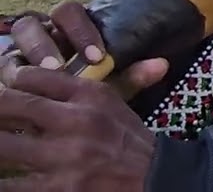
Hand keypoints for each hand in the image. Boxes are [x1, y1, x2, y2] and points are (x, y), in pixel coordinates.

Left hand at [0, 63, 157, 189]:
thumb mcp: (112, 103)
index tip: (3, 93)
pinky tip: (2, 177)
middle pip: (6, 104)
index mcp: (89, 94)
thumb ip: (75, 89)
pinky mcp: (58, 189)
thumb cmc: (128, 140)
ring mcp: (65, 156)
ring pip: (1, 145)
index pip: (29, 76)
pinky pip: (10, 185)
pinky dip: (2, 180)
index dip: (6, 83)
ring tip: (0, 146)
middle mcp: (76, 120)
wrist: (155, 178)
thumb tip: (28, 75)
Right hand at [7, 3, 167, 99]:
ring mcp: (18, 51)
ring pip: (14, 41)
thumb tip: (163, 65)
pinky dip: (9, 77)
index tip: (98, 57)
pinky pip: (3, 66)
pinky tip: (19, 90)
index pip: (69, 13)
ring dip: (25, 57)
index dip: (81, 30)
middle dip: (45, 43)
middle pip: (33, 22)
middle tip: (59, 67)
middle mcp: (41, 34)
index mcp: (68, 29)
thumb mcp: (111, 85)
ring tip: (40, 79)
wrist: (66, 111)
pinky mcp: (7, 70)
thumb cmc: (90, 90)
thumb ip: (133, 75)